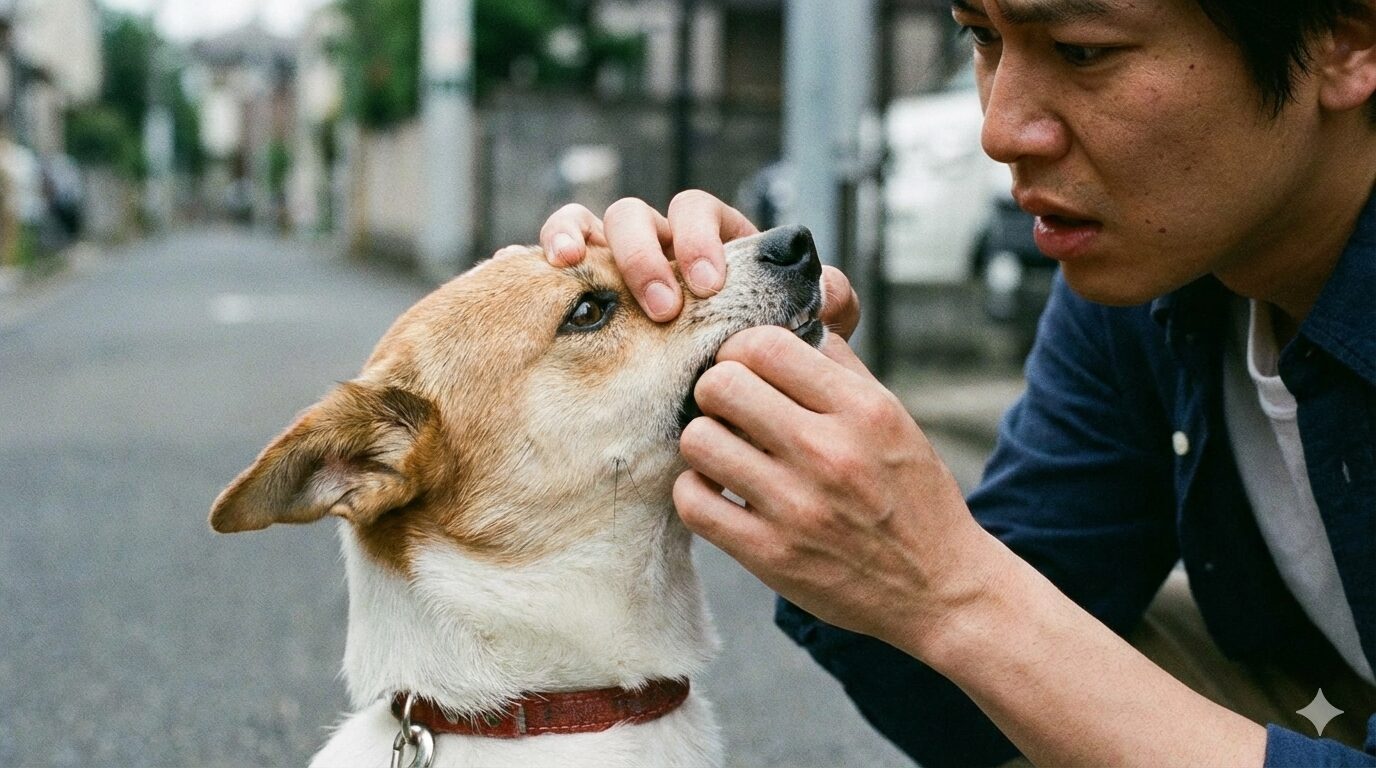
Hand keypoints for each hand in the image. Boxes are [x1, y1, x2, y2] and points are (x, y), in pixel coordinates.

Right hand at [540, 192, 859, 337]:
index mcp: (706, 243)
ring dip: (584, 238)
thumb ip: (826, 306)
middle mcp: (657, 246)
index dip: (699, 238)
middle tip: (664, 308)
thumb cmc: (758, 359)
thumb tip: (832, 290)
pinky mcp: (580, 289)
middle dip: (648, 253)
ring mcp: (614, 264)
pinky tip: (530, 264)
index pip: (697, 211)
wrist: (725, 404)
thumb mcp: (800, 334)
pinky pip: (552, 255)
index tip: (710, 284)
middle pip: (639, 214)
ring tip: (576, 268)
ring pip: (592, 223)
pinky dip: (541, 248)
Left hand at [674, 327, 996, 652]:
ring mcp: (797, 506)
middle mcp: (829, 452)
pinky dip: (697, 490)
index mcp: (863, 409)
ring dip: (705, 441)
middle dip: (715, 390)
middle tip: (730, 410)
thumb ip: (840, 369)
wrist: (939, 588)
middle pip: (721, 385)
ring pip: (698, 440)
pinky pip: (694, 501)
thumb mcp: (893, 418)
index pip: (765, 346)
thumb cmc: (912, 495)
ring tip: (726, 452)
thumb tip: (790, 323)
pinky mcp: (771, 556)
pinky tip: (721, 491)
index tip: (746, 368)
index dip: (741, 349)